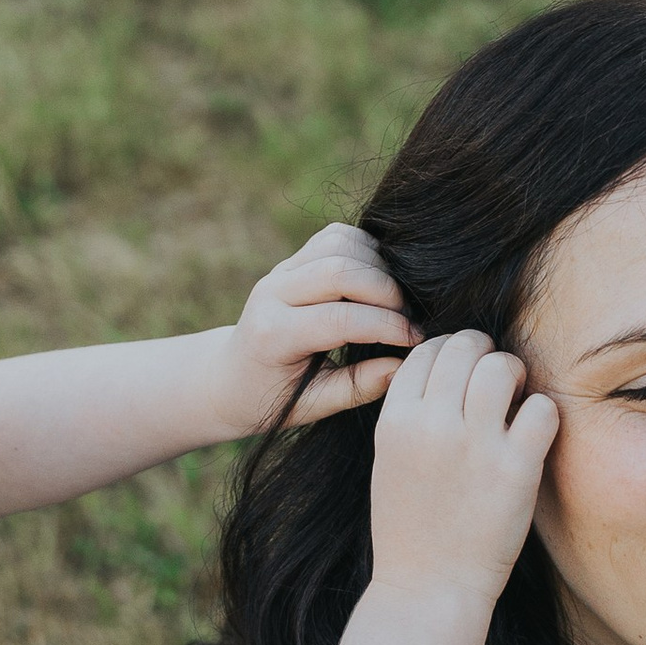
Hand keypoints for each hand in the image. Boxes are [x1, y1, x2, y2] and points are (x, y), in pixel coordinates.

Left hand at [225, 223, 414, 431]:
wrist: (229, 377)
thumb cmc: (271, 399)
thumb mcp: (311, 407)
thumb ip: (356, 388)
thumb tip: (402, 366)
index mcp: (272, 334)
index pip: (339, 319)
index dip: (386, 327)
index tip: (416, 342)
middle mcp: (272, 293)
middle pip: (340, 271)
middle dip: (387, 292)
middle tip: (408, 320)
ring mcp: (280, 270)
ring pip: (339, 243)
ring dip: (378, 266)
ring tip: (393, 303)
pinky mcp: (292, 260)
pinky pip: (336, 236)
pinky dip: (365, 251)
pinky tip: (377, 283)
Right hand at [367, 330, 557, 612]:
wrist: (429, 588)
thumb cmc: (411, 528)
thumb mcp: (388, 461)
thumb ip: (410, 414)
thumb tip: (445, 369)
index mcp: (395, 421)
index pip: (426, 351)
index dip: (449, 350)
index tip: (462, 368)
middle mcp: (432, 425)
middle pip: (464, 347)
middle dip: (484, 352)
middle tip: (495, 376)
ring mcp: (475, 445)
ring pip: (502, 366)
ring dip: (514, 373)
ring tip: (516, 397)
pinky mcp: (516, 469)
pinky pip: (542, 408)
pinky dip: (543, 412)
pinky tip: (534, 433)